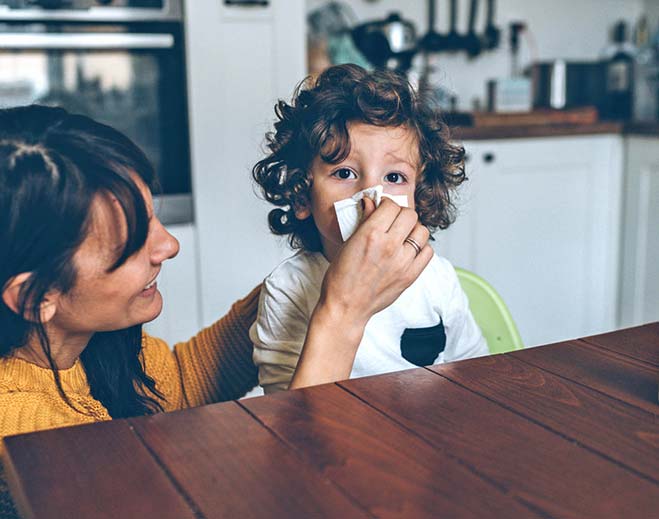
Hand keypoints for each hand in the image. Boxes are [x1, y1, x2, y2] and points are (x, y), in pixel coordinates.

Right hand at [319, 196, 432, 326]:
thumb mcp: (348, 243)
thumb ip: (364, 220)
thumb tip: (371, 202)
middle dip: (400, 214)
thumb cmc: (341, 277)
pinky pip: (428, 252)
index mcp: (371, 234)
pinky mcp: (410, 276)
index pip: (391, 206)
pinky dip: (421, 248)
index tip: (382, 209)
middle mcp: (390, 246)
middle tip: (393, 221)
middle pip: (410, 215)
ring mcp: (403, 262)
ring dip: (413, 230)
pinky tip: (409, 250)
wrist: (346, 307)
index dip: (386, 205)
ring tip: (402, 235)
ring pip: (422, 231)